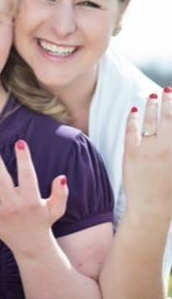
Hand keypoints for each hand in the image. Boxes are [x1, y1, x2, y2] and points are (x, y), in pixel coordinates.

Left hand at [0, 140, 68, 256]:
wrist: (32, 246)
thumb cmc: (43, 221)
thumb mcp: (57, 208)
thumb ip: (61, 193)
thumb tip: (61, 177)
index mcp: (31, 201)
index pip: (27, 176)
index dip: (24, 159)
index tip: (20, 143)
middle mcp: (14, 206)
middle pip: (2, 182)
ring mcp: (1, 215)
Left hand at [122, 88, 171, 219]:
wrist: (152, 208)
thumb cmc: (171, 191)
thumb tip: (168, 133)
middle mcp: (167, 148)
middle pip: (169, 118)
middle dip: (169, 101)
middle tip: (168, 90)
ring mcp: (149, 151)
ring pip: (150, 121)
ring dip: (152, 106)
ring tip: (153, 96)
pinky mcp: (132, 154)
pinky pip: (131, 131)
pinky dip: (133, 119)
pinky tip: (134, 111)